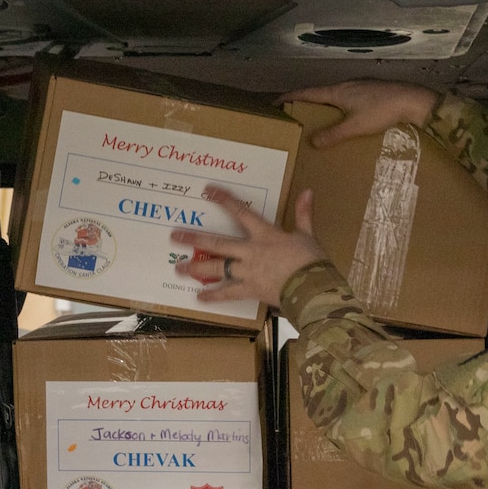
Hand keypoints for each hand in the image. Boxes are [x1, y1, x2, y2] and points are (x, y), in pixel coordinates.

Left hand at [172, 186, 325, 307]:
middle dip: (195, 238)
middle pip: (217, 243)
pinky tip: (200, 297)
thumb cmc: (312, 262)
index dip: (223, 199)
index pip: (240, 212)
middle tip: (175, 236)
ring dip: (196, 267)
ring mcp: (247, 272)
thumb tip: (308, 191)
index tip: (207, 191)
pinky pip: (228, 294)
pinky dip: (214, 297)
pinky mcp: (250, 290)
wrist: (313, 289)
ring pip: (216, 268)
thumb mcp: (307, 235)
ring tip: (179, 268)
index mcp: (265, 235)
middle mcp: (250, 252)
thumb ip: (303, 214)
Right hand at [280, 80, 438, 148]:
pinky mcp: (372, 91)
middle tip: (295, 114)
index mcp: (338, 92)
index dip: (289, 97)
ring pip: (335, 96)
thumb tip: (312, 142)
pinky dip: (340, 107)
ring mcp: (360, 87)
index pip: (306, 93)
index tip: (275, 103)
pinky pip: (348, 98)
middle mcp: (346, 85)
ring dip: (324, 105)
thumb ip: (333, 134)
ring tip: (318, 118)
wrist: (413, 101)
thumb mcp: (355, 127)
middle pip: (320, 93)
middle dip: (305, 103)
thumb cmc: (382, 111)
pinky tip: (346, 117)